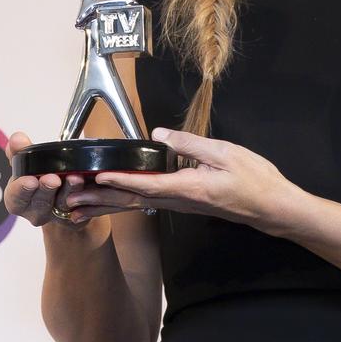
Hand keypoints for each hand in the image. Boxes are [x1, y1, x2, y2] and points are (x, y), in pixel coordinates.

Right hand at [4, 132, 126, 230]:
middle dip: (46, 191)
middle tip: (53, 179)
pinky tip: (90, 184)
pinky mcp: (76, 217)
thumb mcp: (27, 163)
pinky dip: (86, 196)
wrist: (62, 193)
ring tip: (75, 178)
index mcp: (18, 200)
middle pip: (40, 203)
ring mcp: (56, 216)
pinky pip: (82, 209)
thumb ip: (19, 151)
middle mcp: (36, 211)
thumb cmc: (40, 175)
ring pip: (63, 205)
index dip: (22, 190)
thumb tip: (17, 138)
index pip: (16, 197)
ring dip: (70, 191)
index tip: (30, 180)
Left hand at [64, 128, 298, 231]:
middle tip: (70, 200)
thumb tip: (159, 133)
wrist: (271, 207)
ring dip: (106, 205)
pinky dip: (124, 203)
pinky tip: (112, 203)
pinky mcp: (184, 203)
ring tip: (78, 208)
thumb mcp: (224, 152)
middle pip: (132, 201)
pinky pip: (147, 204)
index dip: (120, 180)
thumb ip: (190, 143)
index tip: (96, 177)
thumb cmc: (253, 179)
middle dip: (99, 200)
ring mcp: (181, 205)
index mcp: (188, 187)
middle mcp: (179, 200)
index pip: (146, 184)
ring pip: (136, 205)